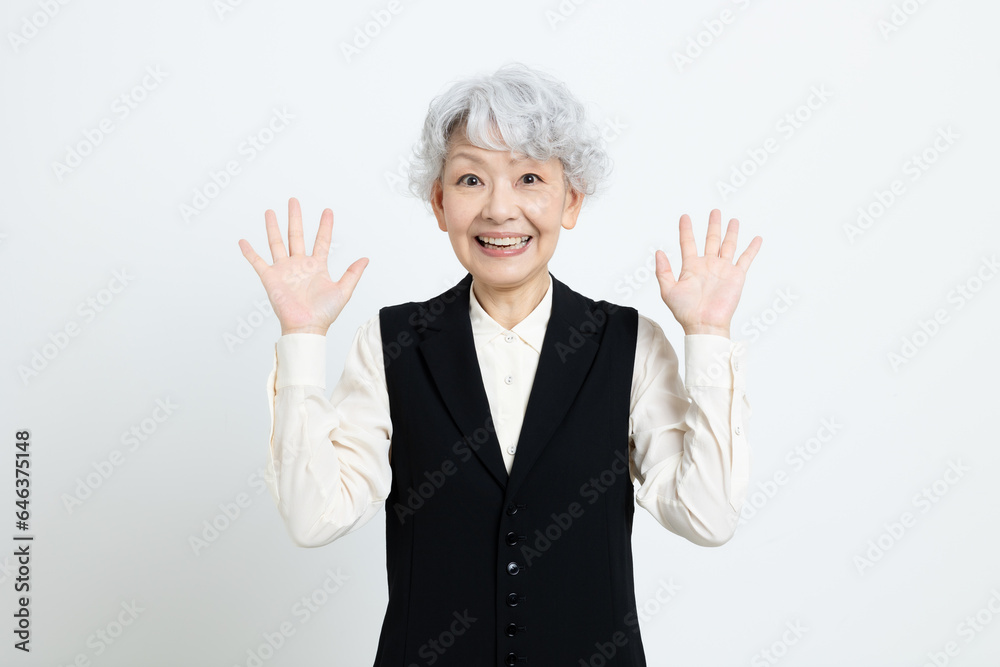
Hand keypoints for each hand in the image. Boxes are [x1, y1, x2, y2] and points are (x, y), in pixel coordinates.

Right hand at [238, 197, 367, 334]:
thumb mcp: (343, 291)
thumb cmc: (324, 313)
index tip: (328, 211)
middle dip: (295, 218)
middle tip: (294, 200)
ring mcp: (284, 270)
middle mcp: (299, 265)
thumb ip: (352, 274)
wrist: (307, 327)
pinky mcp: (270, 278)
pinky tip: (243, 241)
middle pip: (296, 235)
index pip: (322, 241)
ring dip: (273, 227)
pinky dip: (249, 252)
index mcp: (317, 266)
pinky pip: (257, 262)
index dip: (325, 226)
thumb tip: (365, 259)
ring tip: (270, 212)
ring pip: (277, 243)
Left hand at [655, 209, 761, 337]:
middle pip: (711, 240)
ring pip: (728, 245)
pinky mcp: (736, 276)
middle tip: (714, 211)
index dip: (686, 229)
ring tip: (733, 219)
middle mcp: (708, 266)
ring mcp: (723, 269)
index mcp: (691, 267)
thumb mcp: (668, 290)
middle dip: (713, 225)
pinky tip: (756, 238)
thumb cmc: (686, 312)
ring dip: (731, 232)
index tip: (685, 217)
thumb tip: (658, 252)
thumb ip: (663, 271)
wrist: (705, 324)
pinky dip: (752, 248)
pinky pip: (746, 259)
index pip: (688, 243)